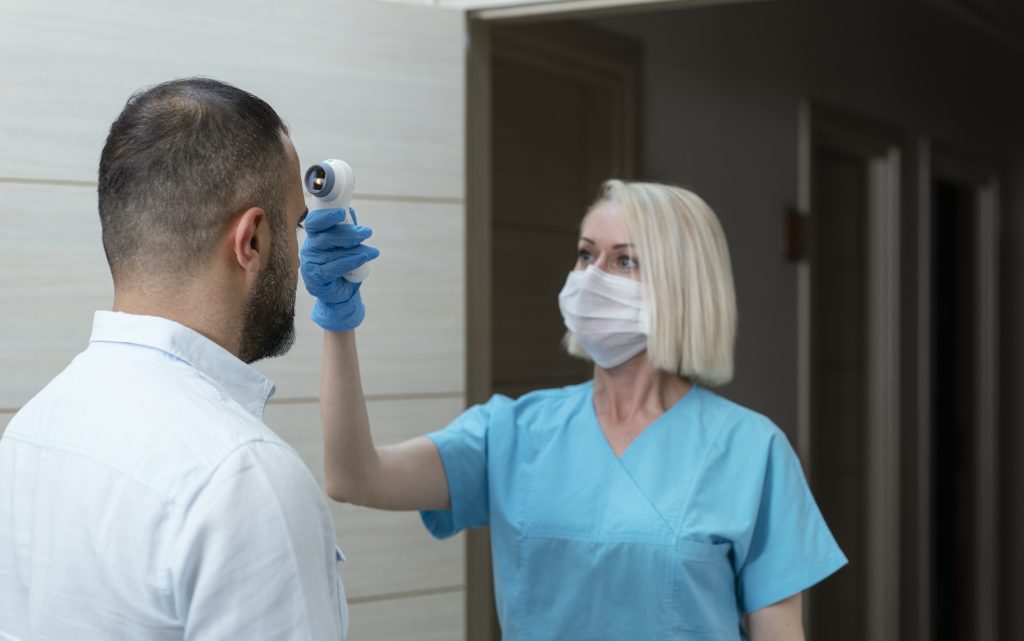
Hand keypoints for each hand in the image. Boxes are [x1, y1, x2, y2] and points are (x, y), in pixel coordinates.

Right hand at [300, 208, 379, 332]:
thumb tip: (350, 210)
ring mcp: (310, 265)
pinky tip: (365, 257)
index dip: (326, 217)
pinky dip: (352, 261)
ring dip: (356, 250)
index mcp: (314, 238)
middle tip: (367, 232)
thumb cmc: (342, 267)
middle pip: (326, 237)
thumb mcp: (344, 246)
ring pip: (334, 253)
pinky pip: (336, 267)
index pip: (314, 223)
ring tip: (372, 251)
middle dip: (349, 233)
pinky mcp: (317, 279)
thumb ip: (345, 229)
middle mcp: (309, 250)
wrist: (340, 294)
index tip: (341, 213)